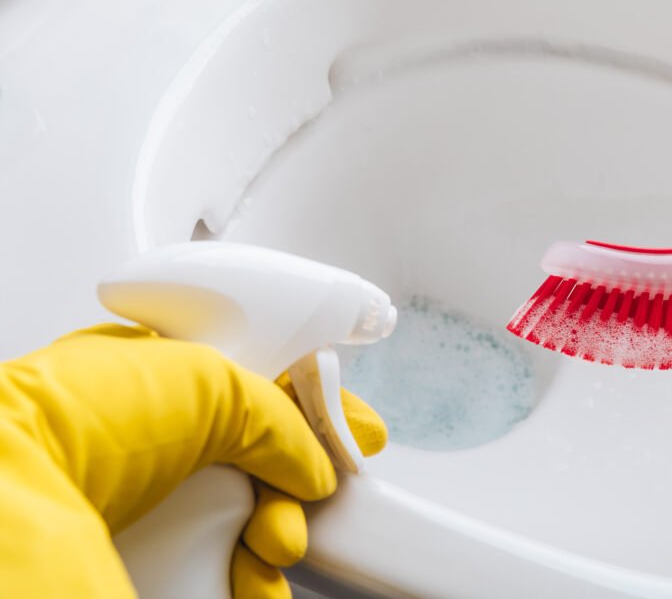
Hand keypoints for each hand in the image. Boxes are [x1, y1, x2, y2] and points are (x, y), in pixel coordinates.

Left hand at [0, 324, 384, 597]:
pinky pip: (218, 574)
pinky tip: (260, 584)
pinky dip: (251, 584)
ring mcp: (149, 503)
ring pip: (245, 525)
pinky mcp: (144, 559)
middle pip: (261, 463)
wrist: (12, 493)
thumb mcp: (213, 383)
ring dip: (280, 536)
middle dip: (303, 482)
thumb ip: (280, 416)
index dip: (314, 410)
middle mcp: (158, 440)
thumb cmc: (80, 414)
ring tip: (278, 544)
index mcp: (166, 376)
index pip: (262, 390)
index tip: (354, 433)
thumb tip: (316, 464)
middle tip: (319, 493)